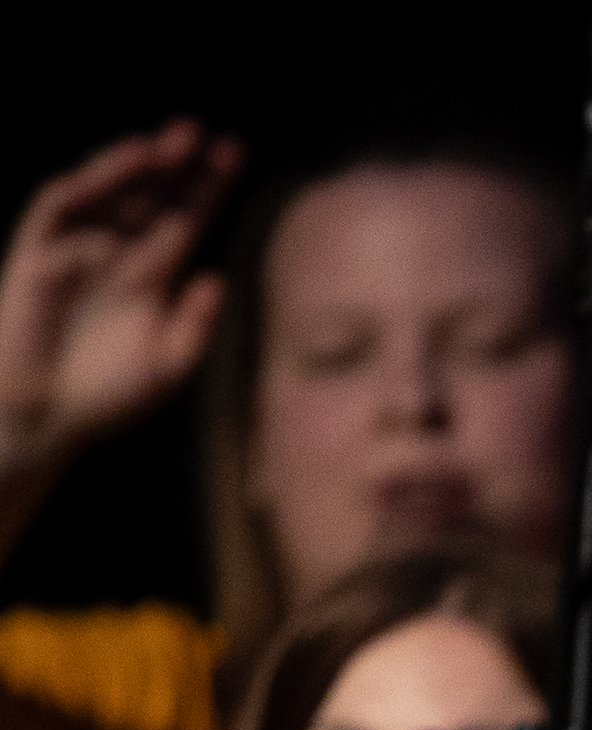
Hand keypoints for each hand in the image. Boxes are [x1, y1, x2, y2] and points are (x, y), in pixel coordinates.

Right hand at [0, 123, 236, 486]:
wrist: (44, 416)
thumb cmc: (108, 395)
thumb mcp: (167, 366)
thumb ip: (194, 325)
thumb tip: (217, 279)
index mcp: (153, 274)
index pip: (184, 217)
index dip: (207, 186)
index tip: (235, 153)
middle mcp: (116, 252)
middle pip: (149, 196)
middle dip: (173, 165)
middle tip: (200, 132)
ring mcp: (75, 249)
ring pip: (104, 194)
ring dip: (129, 166)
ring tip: (162, 144)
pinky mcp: (36, 254)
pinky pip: (58, 211)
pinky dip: (84, 191)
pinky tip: (114, 177)